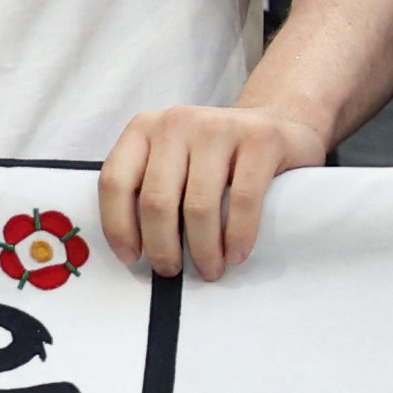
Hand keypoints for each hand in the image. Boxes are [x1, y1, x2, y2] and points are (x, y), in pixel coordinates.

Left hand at [97, 96, 321, 279]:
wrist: (276, 124)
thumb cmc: (215, 158)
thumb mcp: (171, 161)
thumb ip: (147, 189)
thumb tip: (132, 251)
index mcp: (145, 128)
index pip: (115, 181)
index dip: (118, 226)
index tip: (132, 258)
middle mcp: (179, 121)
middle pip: (157, 200)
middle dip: (162, 247)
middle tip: (171, 271)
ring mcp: (221, 126)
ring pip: (198, 205)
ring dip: (202, 249)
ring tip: (210, 268)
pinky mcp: (262, 139)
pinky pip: (243, 200)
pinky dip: (238, 236)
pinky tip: (236, 254)